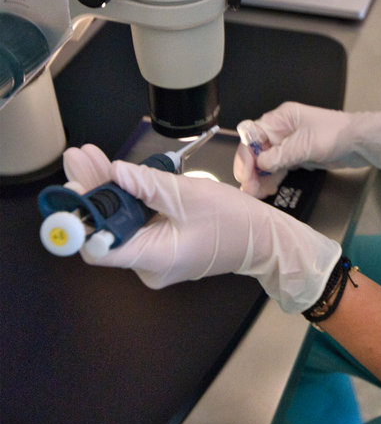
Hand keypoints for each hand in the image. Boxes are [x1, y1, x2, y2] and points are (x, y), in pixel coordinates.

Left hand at [63, 145, 340, 313]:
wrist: (263, 238)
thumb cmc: (234, 219)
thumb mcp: (189, 195)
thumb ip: (147, 184)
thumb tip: (114, 172)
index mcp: (154, 258)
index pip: (98, 248)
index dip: (81, 218)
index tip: (72, 188)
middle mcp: (148, 266)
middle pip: (107, 230)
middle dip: (93, 191)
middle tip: (79, 157)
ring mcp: (154, 259)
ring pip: (120, 225)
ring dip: (107, 192)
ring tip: (89, 158)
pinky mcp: (162, 249)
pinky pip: (136, 226)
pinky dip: (126, 201)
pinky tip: (114, 175)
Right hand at [233, 102, 380, 196]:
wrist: (360, 143)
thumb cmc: (336, 135)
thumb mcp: (305, 145)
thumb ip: (280, 155)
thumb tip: (260, 164)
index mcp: (281, 118)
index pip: (253, 135)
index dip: (246, 155)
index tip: (245, 174)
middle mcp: (282, 129)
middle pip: (257, 149)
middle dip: (251, 169)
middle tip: (248, 189)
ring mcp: (289, 143)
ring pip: (267, 161)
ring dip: (260, 177)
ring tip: (255, 194)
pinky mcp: (298, 156)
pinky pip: (278, 168)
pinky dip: (272, 178)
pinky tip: (266, 190)